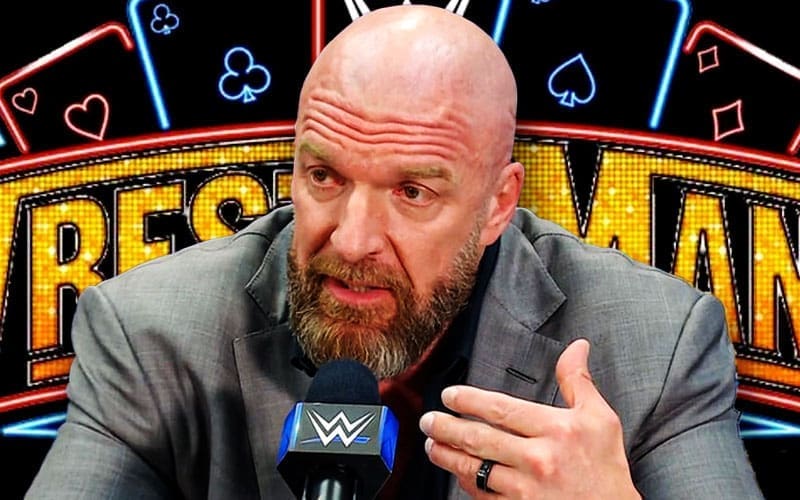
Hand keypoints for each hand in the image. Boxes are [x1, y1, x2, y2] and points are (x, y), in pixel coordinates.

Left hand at [419, 338, 640, 498]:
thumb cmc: (607, 469)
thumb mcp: (601, 419)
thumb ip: (579, 382)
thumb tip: (576, 347)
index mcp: (556, 431)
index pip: (502, 409)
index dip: (469, 400)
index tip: (450, 395)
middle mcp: (538, 459)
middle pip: (480, 439)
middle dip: (447, 427)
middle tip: (428, 420)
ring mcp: (527, 490)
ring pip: (475, 469)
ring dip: (447, 456)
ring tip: (431, 445)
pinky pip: (484, 497)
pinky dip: (466, 484)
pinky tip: (456, 474)